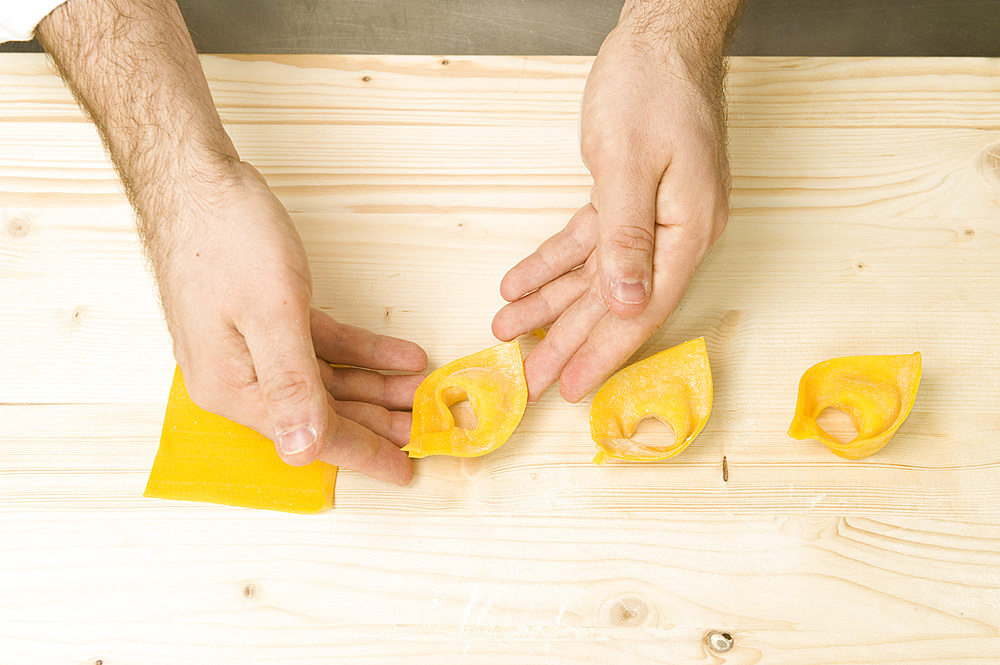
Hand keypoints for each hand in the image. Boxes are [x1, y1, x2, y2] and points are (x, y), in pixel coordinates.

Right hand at [159, 161, 425, 484]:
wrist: (197, 179)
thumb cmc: (226, 240)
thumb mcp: (270, 312)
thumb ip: (291, 384)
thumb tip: (303, 450)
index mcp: (233, 388)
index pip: (310, 436)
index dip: (363, 452)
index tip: (405, 468)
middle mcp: (239, 378)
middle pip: (321, 412)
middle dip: (377, 420)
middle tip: (426, 426)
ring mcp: (251, 350)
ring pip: (325, 381)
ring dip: (374, 384)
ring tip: (420, 389)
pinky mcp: (264, 322)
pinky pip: (321, 348)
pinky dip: (359, 352)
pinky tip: (398, 354)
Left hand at [493, 15, 732, 402]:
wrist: (660, 37)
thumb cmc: (652, 88)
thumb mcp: (630, 161)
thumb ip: (628, 236)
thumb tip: (628, 302)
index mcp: (688, 229)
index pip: (643, 307)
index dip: (604, 350)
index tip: (573, 387)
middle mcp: (675, 231)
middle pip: (616, 300)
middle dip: (570, 339)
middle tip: (533, 379)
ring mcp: (653, 217)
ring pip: (596, 275)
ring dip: (552, 303)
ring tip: (511, 332)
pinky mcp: (627, 199)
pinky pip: (588, 242)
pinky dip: (553, 262)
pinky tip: (521, 283)